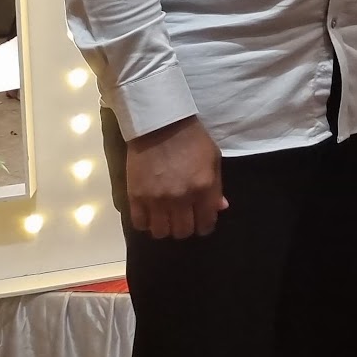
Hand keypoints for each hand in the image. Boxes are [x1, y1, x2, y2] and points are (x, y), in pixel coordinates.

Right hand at [125, 116, 226, 238]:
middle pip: (182, 232)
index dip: (205, 226)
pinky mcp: (136, 196)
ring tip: (166, 217)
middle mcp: (180, 198)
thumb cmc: (192, 139)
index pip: (206, 224)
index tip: (201, 222)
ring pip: (161, 232)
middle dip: (186, 228)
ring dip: (165, 227)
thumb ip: (216, 187)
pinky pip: (140, 223)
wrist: (161, 124)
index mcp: (203, 188)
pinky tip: (150, 213)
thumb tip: (220, 208)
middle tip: (183, 218)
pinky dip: (146, 222)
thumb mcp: (213, 158)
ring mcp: (156, 199)